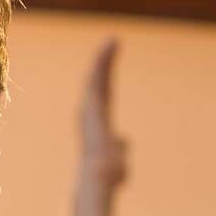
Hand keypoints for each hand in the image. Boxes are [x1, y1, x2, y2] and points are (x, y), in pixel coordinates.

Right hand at [79, 40, 127, 187]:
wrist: (100, 175)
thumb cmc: (110, 173)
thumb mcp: (120, 158)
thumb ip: (120, 147)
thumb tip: (125, 140)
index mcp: (98, 124)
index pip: (104, 98)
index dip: (106, 82)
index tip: (110, 68)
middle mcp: (91, 113)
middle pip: (99, 84)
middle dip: (104, 64)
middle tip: (112, 43)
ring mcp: (89, 107)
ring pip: (97, 77)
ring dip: (104, 59)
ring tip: (113, 40)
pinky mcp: (91, 102)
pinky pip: (98, 77)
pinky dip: (104, 61)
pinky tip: (110, 46)